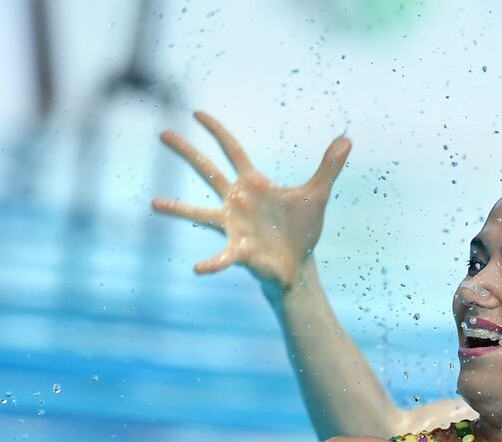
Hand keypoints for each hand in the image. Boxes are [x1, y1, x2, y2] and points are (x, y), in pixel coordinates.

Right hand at [152, 112, 351, 290]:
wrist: (298, 265)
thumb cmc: (302, 230)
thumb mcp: (317, 196)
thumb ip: (328, 168)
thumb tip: (347, 139)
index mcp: (253, 183)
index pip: (233, 150)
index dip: (217, 131)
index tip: (197, 113)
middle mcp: (236, 201)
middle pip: (207, 171)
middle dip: (187, 152)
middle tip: (163, 134)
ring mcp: (232, 225)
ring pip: (199, 213)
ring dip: (178, 208)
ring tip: (154, 203)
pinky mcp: (237, 251)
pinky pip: (221, 256)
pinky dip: (211, 263)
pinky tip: (198, 268)